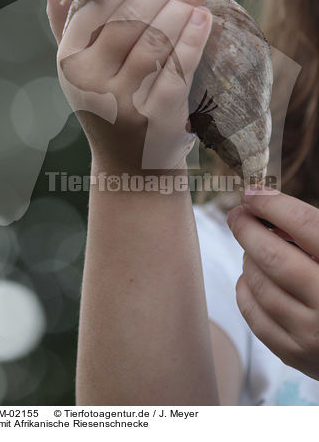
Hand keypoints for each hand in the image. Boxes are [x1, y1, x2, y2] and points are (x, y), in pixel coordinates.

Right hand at [44, 0, 216, 171]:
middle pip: (129, 18)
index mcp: (70, 60)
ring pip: (153, 41)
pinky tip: (206, 16)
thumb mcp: (84, 66)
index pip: (98, 6)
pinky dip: (191, 42)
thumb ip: (68, 21)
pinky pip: (175, 72)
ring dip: (182, 3)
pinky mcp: (153, 119)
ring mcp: (121, 102)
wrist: (131, 167)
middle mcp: (89, 80)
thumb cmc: (110, 103)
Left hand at [228, 187, 318, 379]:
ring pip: (259, 285)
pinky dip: (246, 291)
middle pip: (273, 257)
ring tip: (253, 248)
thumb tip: (269, 210)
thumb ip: (315, 232)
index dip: (273, 204)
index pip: (304, 225)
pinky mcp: (297, 356)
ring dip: (249, 259)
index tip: (253, 193)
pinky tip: (251, 278)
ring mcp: (313, 334)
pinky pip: (255, 317)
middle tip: (238, 215)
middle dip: (247, 229)